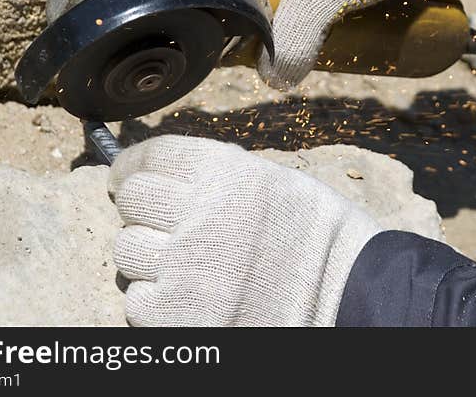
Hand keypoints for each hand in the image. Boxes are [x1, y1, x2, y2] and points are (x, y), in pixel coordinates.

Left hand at [109, 136, 381, 326]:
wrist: (348, 297)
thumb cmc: (317, 236)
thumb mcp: (274, 180)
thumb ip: (216, 173)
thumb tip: (163, 171)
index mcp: (225, 174)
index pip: (151, 156)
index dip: (133, 164)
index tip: (127, 173)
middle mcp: (200, 217)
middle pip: (132, 199)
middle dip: (142, 207)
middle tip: (162, 218)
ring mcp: (185, 271)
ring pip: (127, 249)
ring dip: (149, 253)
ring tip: (185, 260)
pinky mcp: (177, 319)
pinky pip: (138, 300)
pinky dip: (157, 298)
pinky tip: (190, 294)